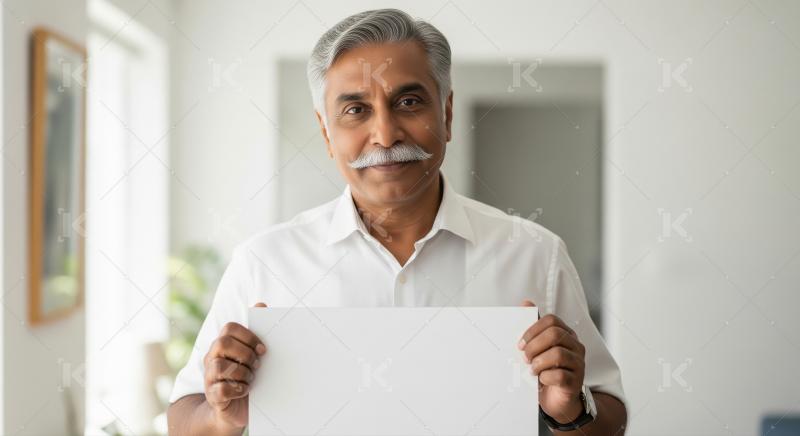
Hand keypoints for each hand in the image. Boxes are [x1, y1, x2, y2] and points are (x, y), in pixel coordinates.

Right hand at [203, 302, 267, 428]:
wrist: (234, 410)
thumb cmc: (246, 378)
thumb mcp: (253, 355)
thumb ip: (255, 332)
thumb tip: (261, 304)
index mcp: (223, 346)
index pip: (230, 328)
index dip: (248, 336)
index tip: (263, 349)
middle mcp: (212, 358)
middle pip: (222, 343)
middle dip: (245, 353)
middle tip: (257, 365)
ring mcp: (210, 377)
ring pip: (221, 366)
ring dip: (243, 373)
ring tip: (251, 379)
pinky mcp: (213, 397)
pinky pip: (221, 389)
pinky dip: (237, 390)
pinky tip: (244, 391)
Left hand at [518, 300, 585, 423]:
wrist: (556, 400)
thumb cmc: (546, 370)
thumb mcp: (537, 348)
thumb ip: (533, 327)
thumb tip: (526, 303)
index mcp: (566, 334)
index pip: (551, 320)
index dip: (532, 330)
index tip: (520, 343)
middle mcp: (575, 346)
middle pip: (555, 334)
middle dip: (534, 346)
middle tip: (525, 358)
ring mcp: (578, 364)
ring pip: (558, 354)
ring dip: (538, 363)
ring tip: (532, 370)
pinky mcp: (576, 382)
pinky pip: (560, 375)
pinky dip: (546, 377)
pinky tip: (541, 380)